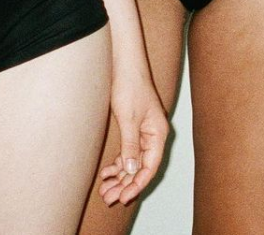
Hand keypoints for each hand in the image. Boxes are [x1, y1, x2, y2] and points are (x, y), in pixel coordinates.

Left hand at [99, 73, 169, 205]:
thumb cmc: (131, 87)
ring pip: (133, 161)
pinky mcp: (134, 129)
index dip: (138, 183)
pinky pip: (128, 152)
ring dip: (120, 176)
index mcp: (158, 132)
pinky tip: (107, 172)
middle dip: (126, 183)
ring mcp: (144, 132)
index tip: (125, 196)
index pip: (151, 165)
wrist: (125, 66)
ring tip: (105, 189)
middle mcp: (153, 135)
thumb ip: (131, 145)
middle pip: (141, 166)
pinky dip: (118, 163)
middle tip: (109, 197)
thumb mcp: (129, 119)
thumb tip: (131, 169)